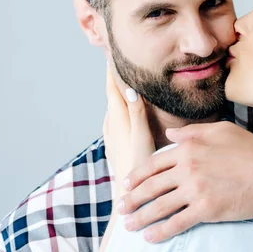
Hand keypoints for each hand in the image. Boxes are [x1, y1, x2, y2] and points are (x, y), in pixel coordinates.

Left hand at [103, 65, 154, 193]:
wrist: (128, 197)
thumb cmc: (138, 168)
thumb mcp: (142, 138)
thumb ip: (136, 114)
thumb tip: (130, 89)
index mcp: (118, 121)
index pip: (113, 89)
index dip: (111, 72)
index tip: (111, 55)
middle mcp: (111, 126)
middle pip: (111, 96)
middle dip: (112, 79)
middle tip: (114, 61)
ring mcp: (111, 136)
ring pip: (111, 108)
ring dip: (114, 93)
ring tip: (118, 81)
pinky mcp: (114, 145)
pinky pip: (113, 118)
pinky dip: (117, 107)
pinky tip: (121, 112)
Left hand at [117, 121, 252, 242]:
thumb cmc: (251, 149)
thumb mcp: (220, 130)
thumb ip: (192, 131)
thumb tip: (170, 133)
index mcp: (188, 148)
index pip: (154, 163)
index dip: (137, 176)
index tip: (127, 185)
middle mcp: (187, 168)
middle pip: (151, 186)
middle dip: (132, 199)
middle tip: (121, 207)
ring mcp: (196, 190)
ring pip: (160, 206)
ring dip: (141, 217)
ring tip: (129, 225)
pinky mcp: (206, 209)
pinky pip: (177, 223)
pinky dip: (161, 231)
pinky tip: (151, 237)